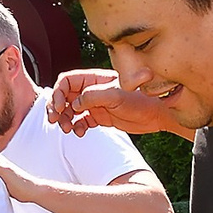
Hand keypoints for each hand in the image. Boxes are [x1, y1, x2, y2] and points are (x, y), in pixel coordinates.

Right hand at [51, 68, 178, 136]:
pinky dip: (77, 127)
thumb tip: (75, 103)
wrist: (158, 114)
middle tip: (54, 120)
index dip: (58, 93)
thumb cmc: (141, 100)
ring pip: (71, 110)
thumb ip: (93, 96)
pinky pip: (81, 122)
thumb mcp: (116, 96)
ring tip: (67, 129)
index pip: (66, 81)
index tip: (61, 108)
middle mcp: (92, 90)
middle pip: (65, 96)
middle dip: (57, 107)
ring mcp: (96, 104)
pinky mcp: (101, 117)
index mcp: (94, 79)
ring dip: (64, 119)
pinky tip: (80, 133)